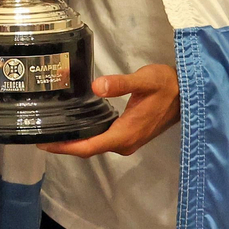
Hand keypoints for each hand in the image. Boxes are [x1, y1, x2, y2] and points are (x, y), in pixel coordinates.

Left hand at [38, 64, 177, 157]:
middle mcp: (124, 143)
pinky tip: (76, 124)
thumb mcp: (144, 80)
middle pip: (88, 149)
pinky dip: (87, 135)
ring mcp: (128, 141)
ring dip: (75, 140)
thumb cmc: (166, 85)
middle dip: (65, 144)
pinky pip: (103, 139)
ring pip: (95, 145)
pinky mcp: (130, 135)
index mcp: (124, 134)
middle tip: (40, 132)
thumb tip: (97, 86)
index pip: (88, 147)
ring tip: (52, 129)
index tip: (44, 143)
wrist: (188, 93)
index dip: (65, 147)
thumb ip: (121, 83)